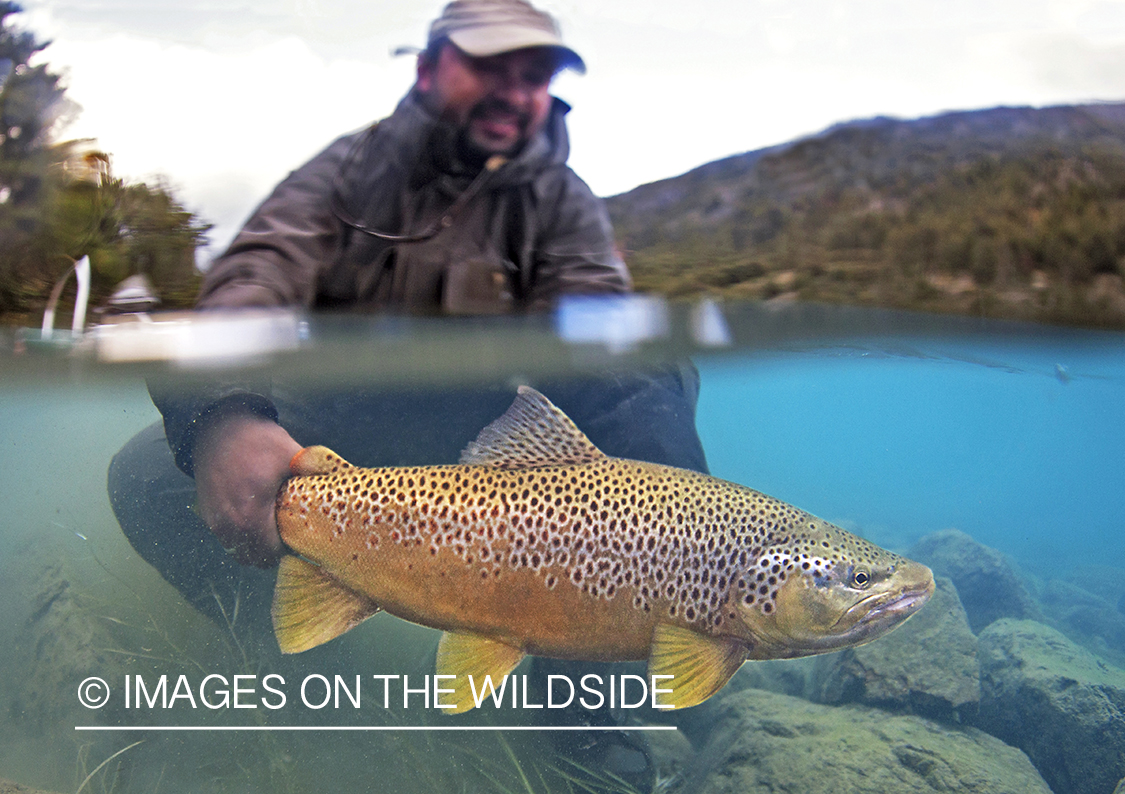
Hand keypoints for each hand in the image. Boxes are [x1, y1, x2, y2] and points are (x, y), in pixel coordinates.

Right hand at [193, 412, 302, 566]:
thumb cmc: (257, 440)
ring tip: (274, 527)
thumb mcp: (291, 454)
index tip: (302, 536)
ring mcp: (214, 520)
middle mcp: (228, 524)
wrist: (218, 425)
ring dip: (257, 546)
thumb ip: (316, 473)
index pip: (272, 553)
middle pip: (255, 559)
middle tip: (290, 534)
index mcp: (250, 514)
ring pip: (239, 551)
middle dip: (274, 551)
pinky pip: (227, 538)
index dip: (290, 548)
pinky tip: (256, 517)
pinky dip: (242, 536)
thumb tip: (347, 481)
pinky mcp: (206, 514)